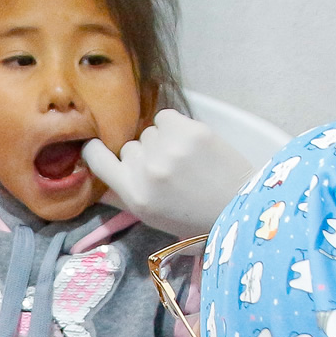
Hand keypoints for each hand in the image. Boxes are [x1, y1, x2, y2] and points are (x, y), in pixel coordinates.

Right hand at [81, 109, 253, 237]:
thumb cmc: (194, 218)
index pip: (97, 159)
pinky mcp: (190, 131)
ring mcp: (169, 149)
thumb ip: (124, 195)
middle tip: (167, 171)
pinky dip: (174, 127)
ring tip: (183, 159)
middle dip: (144, 156)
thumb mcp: (152, 217)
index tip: (99, 147)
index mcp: (134, 195)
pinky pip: (166, 118)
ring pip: (149, 132)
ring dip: (161, 141)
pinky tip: (188, 144)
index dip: (96, 150)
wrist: (239, 206)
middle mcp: (147, 171)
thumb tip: (98, 174)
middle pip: (129, 147)